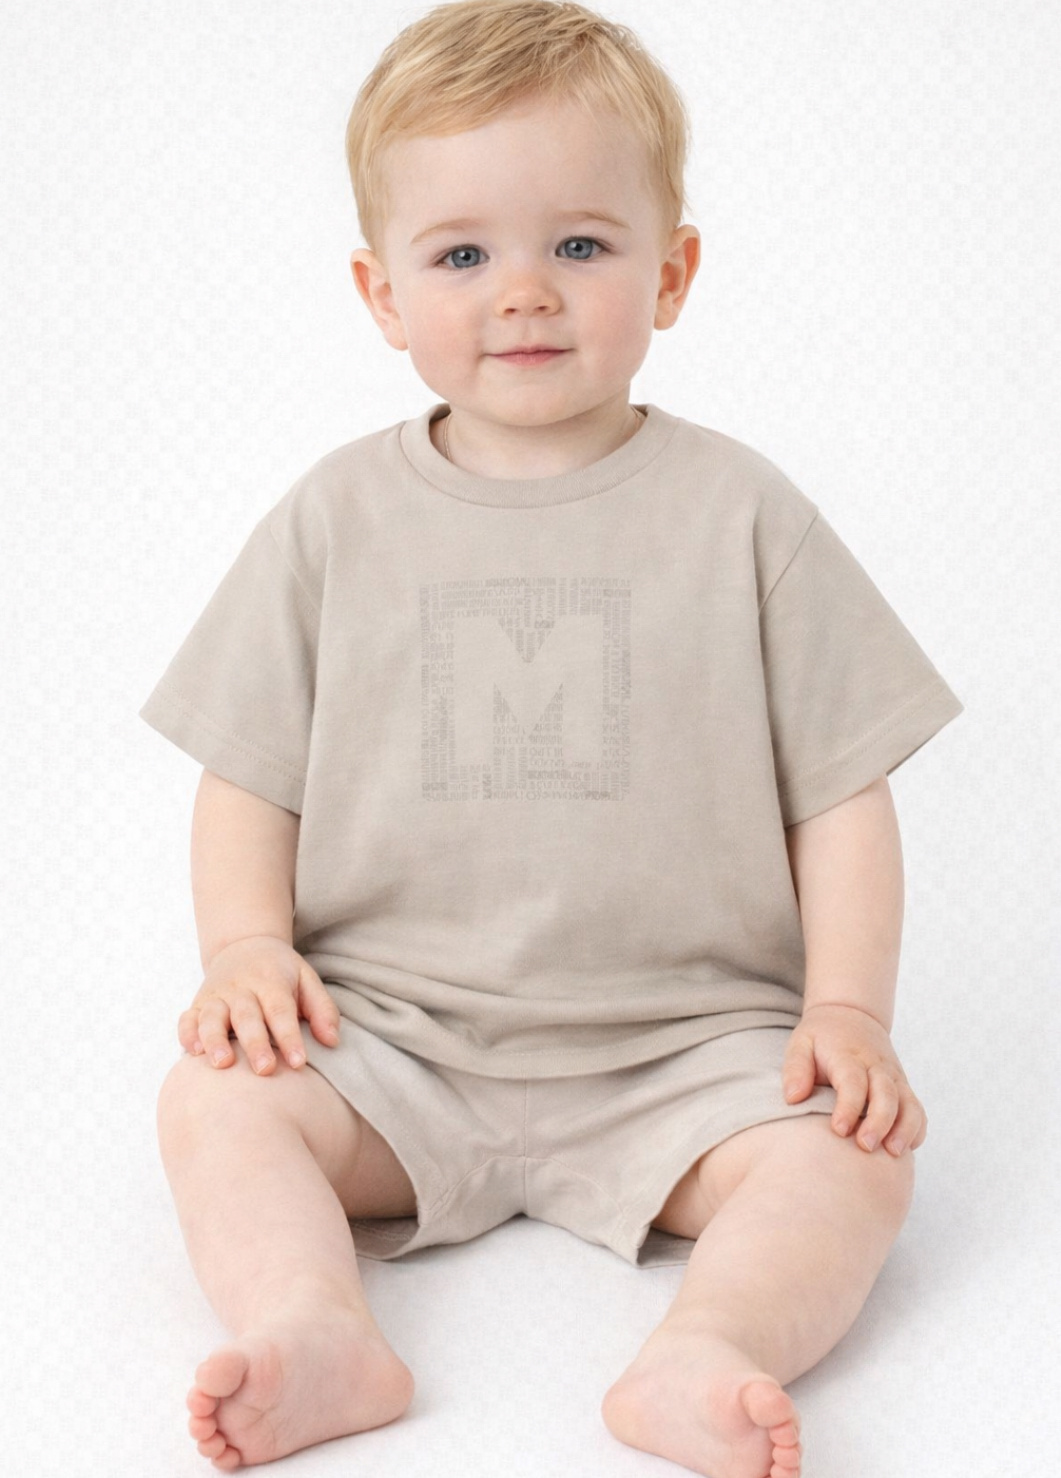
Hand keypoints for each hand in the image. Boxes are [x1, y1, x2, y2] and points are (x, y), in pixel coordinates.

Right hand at [178, 935, 340, 1074]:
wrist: (244, 945)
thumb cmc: (281, 972)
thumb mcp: (307, 979)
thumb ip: (322, 1009)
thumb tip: (332, 1041)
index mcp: (271, 982)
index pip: (281, 1011)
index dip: (289, 1037)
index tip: (299, 1063)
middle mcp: (242, 988)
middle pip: (247, 1017)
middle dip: (255, 1044)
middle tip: (265, 1070)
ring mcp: (217, 996)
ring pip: (212, 1018)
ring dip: (215, 1040)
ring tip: (222, 1064)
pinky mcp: (198, 1004)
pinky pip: (187, 1019)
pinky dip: (187, 1034)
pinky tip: (191, 1052)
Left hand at [781, 1002, 926, 1156]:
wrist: (851, 1016)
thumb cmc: (822, 1037)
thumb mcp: (801, 1043)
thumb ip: (795, 1069)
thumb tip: (793, 1098)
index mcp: (848, 1056)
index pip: (853, 1082)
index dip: (848, 1107)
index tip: (838, 1130)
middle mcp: (877, 1066)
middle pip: (886, 1094)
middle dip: (879, 1122)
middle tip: (865, 1146)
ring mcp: (894, 1077)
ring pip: (909, 1104)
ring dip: (904, 1129)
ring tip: (893, 1153)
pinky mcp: (903, 1088)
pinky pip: (918, 1111)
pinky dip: (916, 1130)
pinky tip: (905, 1148)